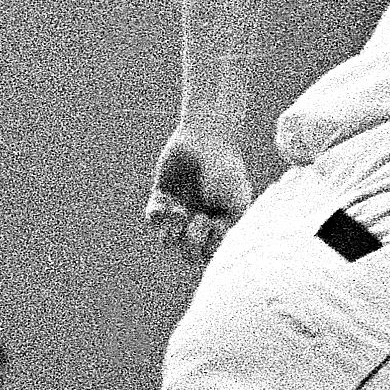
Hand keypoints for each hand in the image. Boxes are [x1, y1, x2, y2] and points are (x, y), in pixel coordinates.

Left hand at [144, 130, 249, 263]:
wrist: (207, 136)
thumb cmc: (225, 167)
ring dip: (171, 235)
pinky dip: (157, 217)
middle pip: (189, 253)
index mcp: (220, 224)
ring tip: (179, 215)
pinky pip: (154, 218)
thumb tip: (208, 247)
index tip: (216, 226)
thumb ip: (226, 225)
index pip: (212, 253)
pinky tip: (166, 208)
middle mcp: (199, 221)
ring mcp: (180, 209)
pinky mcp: (162, 196)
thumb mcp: (235, 197)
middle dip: (192, 245)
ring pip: (168, 241)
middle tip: (198, 221)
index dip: (212, 247)